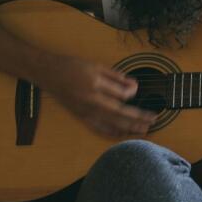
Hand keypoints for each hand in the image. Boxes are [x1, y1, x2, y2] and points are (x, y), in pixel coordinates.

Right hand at [34, 54, 154, 138]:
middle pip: (120, 114)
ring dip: (129, 129)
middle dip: (139, 118)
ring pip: (112, 125)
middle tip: (154, 119)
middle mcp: (91, 102)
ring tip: (144, 130)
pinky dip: (113, 133)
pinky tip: (123, 135)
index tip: (138, 89)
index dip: (132, 93)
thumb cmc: (72, 66)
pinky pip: (99, 129)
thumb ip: (115, 77)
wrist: (48, 73)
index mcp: (95, 86)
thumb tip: (133, 86)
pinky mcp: (81, 117)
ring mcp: (85, 112)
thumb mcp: (96, 66)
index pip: (121, 95)